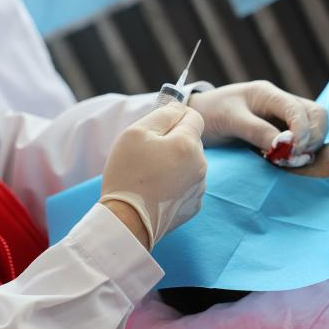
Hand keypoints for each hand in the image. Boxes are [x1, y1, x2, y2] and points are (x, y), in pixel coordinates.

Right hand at [101, 104, 206, 248]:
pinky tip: (156, 191)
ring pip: (190, 163)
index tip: (158, 128)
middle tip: (148, 154)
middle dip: (174, 141)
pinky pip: (188, 184)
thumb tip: (179, 108)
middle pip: (191, 140)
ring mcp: (199, 187)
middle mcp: (200, 164)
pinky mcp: (194, 205)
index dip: (175, 117)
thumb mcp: (136, 132)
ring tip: (150, 175)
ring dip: (175, 163)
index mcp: (188, 143)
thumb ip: (163, 114)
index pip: (194, 116)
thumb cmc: (128, 173)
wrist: (127, 220)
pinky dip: (175, 183)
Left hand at [188, 81, 327, 152]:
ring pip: (314, 128)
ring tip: (289, 161)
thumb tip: (285, 146)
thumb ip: (257, 131)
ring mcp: (282, 117)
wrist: (197, 118)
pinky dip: (301, 151)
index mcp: (268, 93)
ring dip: (309, 146)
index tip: (292, 152)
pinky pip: (302, 140)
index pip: (299, 109)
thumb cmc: (210, 114)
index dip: (303, 131)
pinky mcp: (280, 132)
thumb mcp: (230, 120)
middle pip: (317, 115)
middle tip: (294, 158)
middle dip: (313, 138)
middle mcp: (280, 103)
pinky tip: (287, 161)